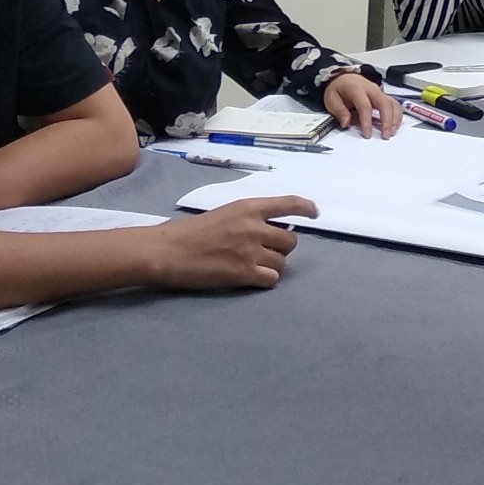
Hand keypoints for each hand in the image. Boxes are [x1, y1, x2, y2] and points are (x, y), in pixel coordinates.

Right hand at [146, 196, 316, 289]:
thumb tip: (270, 229)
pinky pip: (271, 279)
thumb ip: (249, 218)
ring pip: (282, 262)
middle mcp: (254, 226)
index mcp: (249, 207)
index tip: (315, 213)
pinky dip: (265, 280)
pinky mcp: (244, 273)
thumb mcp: (224, 213)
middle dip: (281, 248)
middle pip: (290, 240)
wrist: (168, 251)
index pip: (289, 203)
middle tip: (264, 252)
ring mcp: (251, 250)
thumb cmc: (191, 232)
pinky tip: (251, 278)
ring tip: (252, 266)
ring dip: (273, 266)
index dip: (306, 208)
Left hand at [323, 69, 400, 136]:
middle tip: (386, 135)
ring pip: (392, 103)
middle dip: (387, 120)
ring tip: (392, 132)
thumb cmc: (338, 88)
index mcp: (357, 89)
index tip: (367, 134)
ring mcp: (379, 91)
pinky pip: (394, 104)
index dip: (367, 121)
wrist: (343, 78)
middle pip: (384, 103)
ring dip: (395, 118)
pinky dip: (397, 115)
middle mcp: (371, 89)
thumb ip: (339, 111)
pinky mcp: (383, 95)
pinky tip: (395, 125)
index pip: (365, 106)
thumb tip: (346, 123)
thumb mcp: (331, 99)